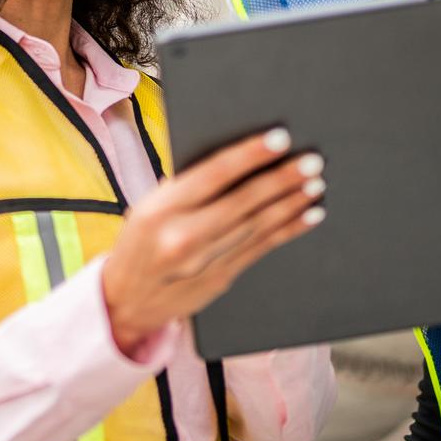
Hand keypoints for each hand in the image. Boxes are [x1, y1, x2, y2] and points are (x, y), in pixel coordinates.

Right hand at [102, 128, 324, 356]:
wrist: (124, 301)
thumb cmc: (140, 240)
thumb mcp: (147, 205)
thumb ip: (185, 184)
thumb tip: (238, 157)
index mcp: (160, 209)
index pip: (213, 174)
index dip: (250, 154)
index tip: (280, 138)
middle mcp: (183, 237)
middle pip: (242, 202)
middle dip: (281, 179)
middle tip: (312, 161)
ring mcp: (203, 263)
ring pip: (257, 226)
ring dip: (291, 203)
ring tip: (316, 183)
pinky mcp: (220, 280)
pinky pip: (261, 250)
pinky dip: (288, 230)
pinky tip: (309, 215)